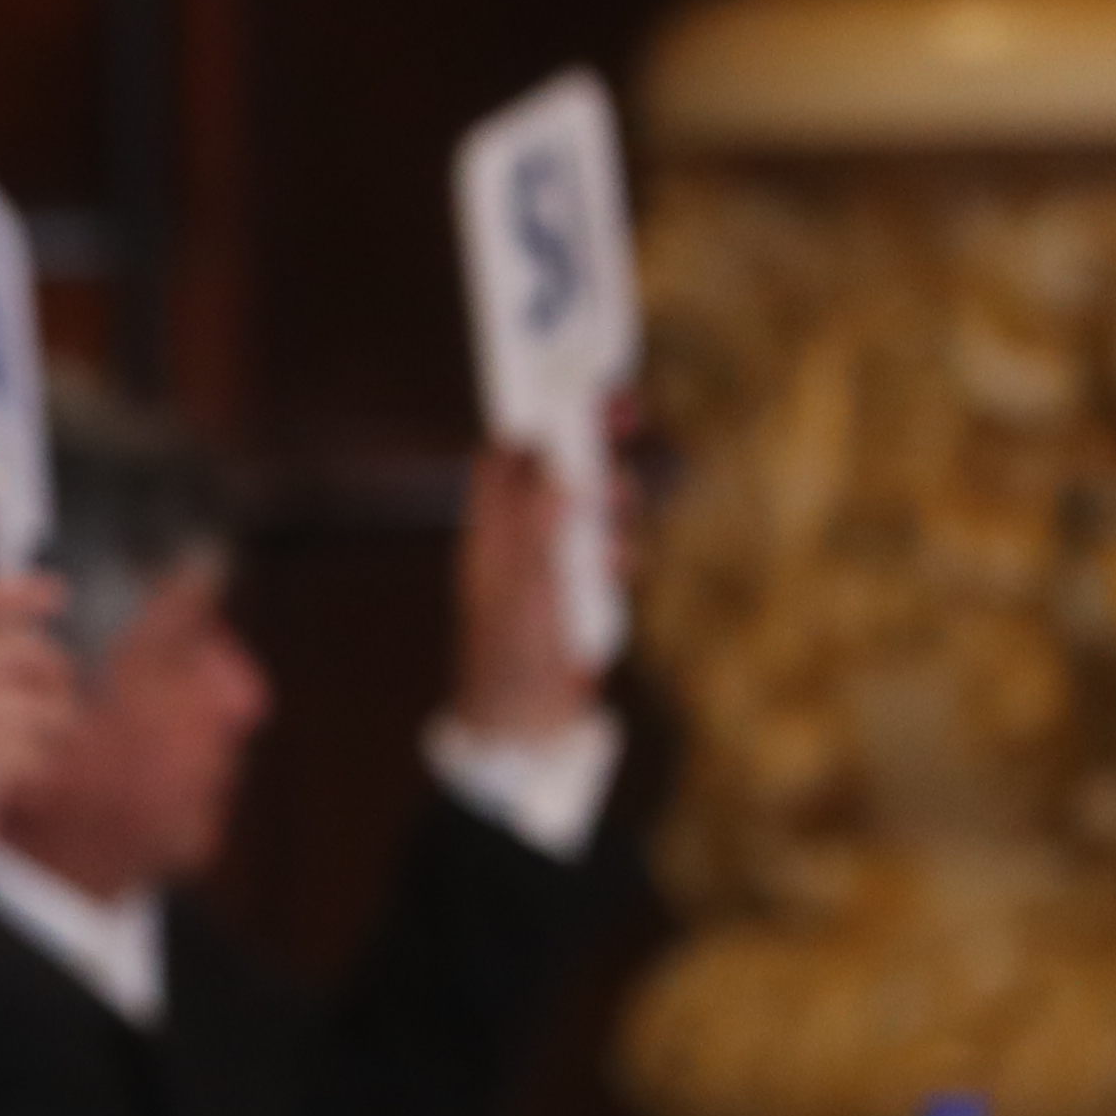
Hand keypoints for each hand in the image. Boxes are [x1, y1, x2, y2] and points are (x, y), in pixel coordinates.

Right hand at [0, 571, 75, 862]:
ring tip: (28, 761)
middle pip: (32, 652)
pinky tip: (18, 790)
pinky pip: (44, 755)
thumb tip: (35, 638)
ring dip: (54, 739)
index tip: (57, 591)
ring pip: (50, 708)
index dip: (20, 593)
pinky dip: (41, 777)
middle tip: (54, 714)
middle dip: (57, 682)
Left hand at [448, 440, 608, 743]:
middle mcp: (519, 541)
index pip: (508, 456)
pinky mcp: (583, 594)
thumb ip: (540, 524)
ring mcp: (554, 565)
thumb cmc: (512, 660)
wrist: (527, 729)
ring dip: (612, 502)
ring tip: (616, 510)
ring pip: (593, 508)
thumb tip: (555, 465)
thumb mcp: (525, 586)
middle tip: (627, 412)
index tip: (577, 386)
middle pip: (560, 470)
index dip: (540, 417)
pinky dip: (619, 554)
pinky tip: (616, 571)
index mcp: (488, 531)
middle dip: (593, 441)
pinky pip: (610, 553)